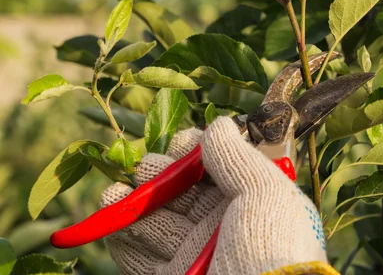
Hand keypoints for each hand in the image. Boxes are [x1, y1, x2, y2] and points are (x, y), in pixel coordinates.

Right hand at [101, 117, 327, 274]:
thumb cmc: (271, 248)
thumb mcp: (266, 193)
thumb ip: (239, 158)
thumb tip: (220, 124)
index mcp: (252, 202)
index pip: (218, 168)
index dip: (196, 153)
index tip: (177, 143)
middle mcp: (224, 226)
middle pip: (183, 194)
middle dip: (159, 176)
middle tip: (143, 166)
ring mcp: (197, 255)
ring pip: (158, 224)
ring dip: (132, 206)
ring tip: (111, 193)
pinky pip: (143, 260)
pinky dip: (123, 242)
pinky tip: (110, 224)